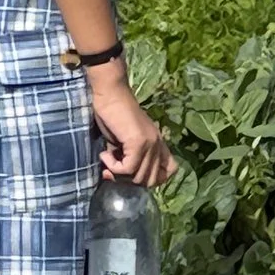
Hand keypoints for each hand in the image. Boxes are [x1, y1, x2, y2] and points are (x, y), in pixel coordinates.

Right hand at [89, 67, 176, 187]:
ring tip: (106, 159)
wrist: (109, 93)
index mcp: (158, 143)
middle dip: (128, 181)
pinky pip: (128, 168)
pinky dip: (113, 167)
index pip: (170, 171)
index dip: (151, 180)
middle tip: (111, 170)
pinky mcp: (139, 142)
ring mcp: (150, 143)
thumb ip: (127, 158)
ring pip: (138, 177)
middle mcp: (158, 144)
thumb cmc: (112, 114)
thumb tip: (117, 177)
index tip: (131, 175)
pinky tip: (104, 155)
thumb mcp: (123, 142)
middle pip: (150, 180)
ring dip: (118, 174)